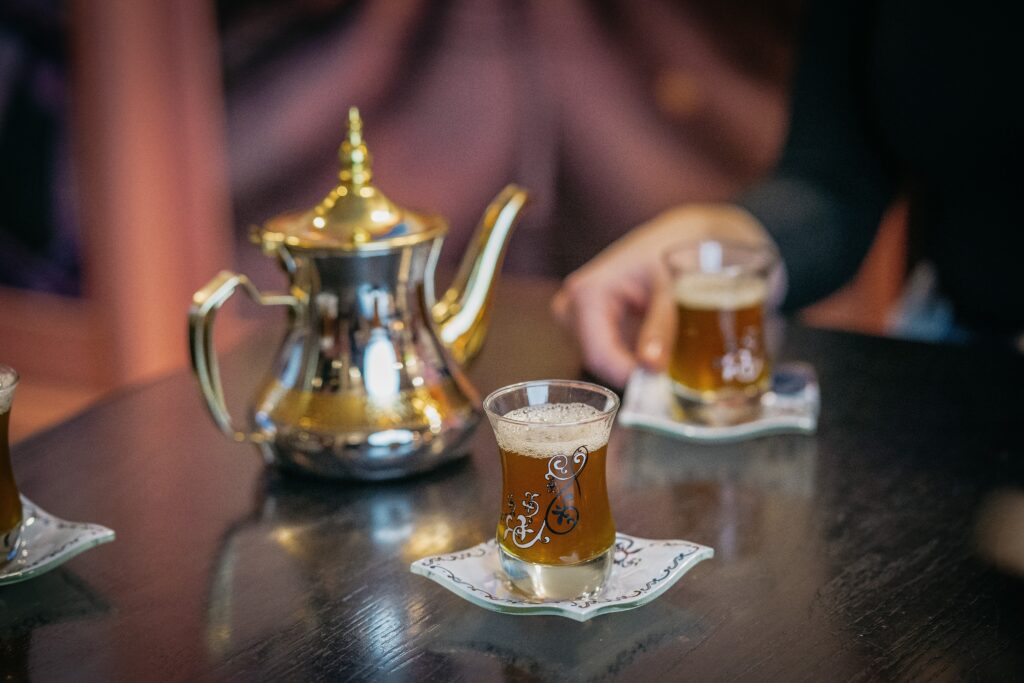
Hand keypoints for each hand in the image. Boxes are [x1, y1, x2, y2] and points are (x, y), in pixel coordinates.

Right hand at [551, 203, 771, 386]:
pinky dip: (638, 359)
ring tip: (672, 346)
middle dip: (635, 371)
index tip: (666, 384)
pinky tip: (661, 344)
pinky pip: (614, 357)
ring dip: (638, 365)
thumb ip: (663, 327)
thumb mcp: (676, 287)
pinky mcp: (597, 327)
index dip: (631, 375)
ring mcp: (583, 319)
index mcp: (587, 292)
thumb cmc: (682, 248)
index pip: (599, 354)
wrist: (691, 234)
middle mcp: (575, 306)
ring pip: (607, 363)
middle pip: (599, 361)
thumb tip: (651, 367)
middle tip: (673, 366)